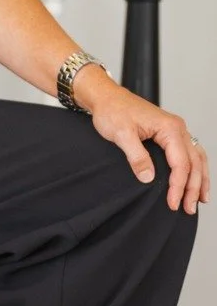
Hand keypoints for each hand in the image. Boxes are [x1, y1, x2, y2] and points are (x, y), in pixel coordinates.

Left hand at [72, 66, 209, 213]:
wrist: (107, 97)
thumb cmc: (113, 111)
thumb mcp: (121, 135)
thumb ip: (136, 156)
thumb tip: (148, 177)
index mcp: (169, 128)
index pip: (181, 163)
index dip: (178, 186)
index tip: (172, 203)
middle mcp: (178, 128)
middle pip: (194, 163)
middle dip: (193, 187)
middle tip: (189, 208)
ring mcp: (176, 130)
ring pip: (196, 158)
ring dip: (199, 180)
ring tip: (200, 200)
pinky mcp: (170, 133)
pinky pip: (189, 153)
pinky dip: (195, 168)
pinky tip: (195, 180)